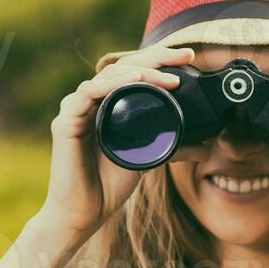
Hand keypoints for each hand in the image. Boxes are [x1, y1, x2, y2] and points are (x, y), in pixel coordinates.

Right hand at [36, 46, 196, 243]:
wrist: (84, 214)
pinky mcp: (65, 123)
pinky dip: (111, 84)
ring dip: (138, 71)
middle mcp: (91, 102)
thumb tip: (203, 147)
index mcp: (108, 105)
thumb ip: (167, 147)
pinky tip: (132, 80)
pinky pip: (88, 93)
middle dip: (156, 56)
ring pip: (108, 76)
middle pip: (124, 67)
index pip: (134, 73)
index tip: (188, 57)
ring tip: (164, 75)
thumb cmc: (108, 186)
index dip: (160, 61)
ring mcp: (76, 110)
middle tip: (185, 53)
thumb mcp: (147, 160)